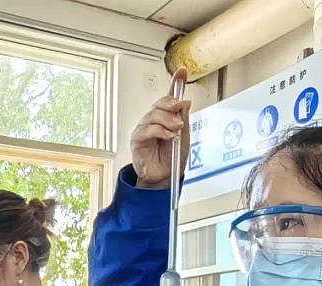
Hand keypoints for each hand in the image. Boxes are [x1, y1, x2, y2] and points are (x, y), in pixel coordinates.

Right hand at [131, 68, 190, 190]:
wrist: (164, 178)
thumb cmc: (172, 159)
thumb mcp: (184, 137)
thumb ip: (183, 119)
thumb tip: (184, 101)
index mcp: (166, 118)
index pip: (170, 97)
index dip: (175, 83)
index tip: (182, 71)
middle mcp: (154, 121)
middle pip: (160, 103)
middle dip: (172, 104)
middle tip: (181, 110)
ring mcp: (144, 129)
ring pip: (154, 115)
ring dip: (168, 120)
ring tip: (177, 130)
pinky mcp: (137, 140)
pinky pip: (147, 130)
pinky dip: (160, 131)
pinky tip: (168, 136)